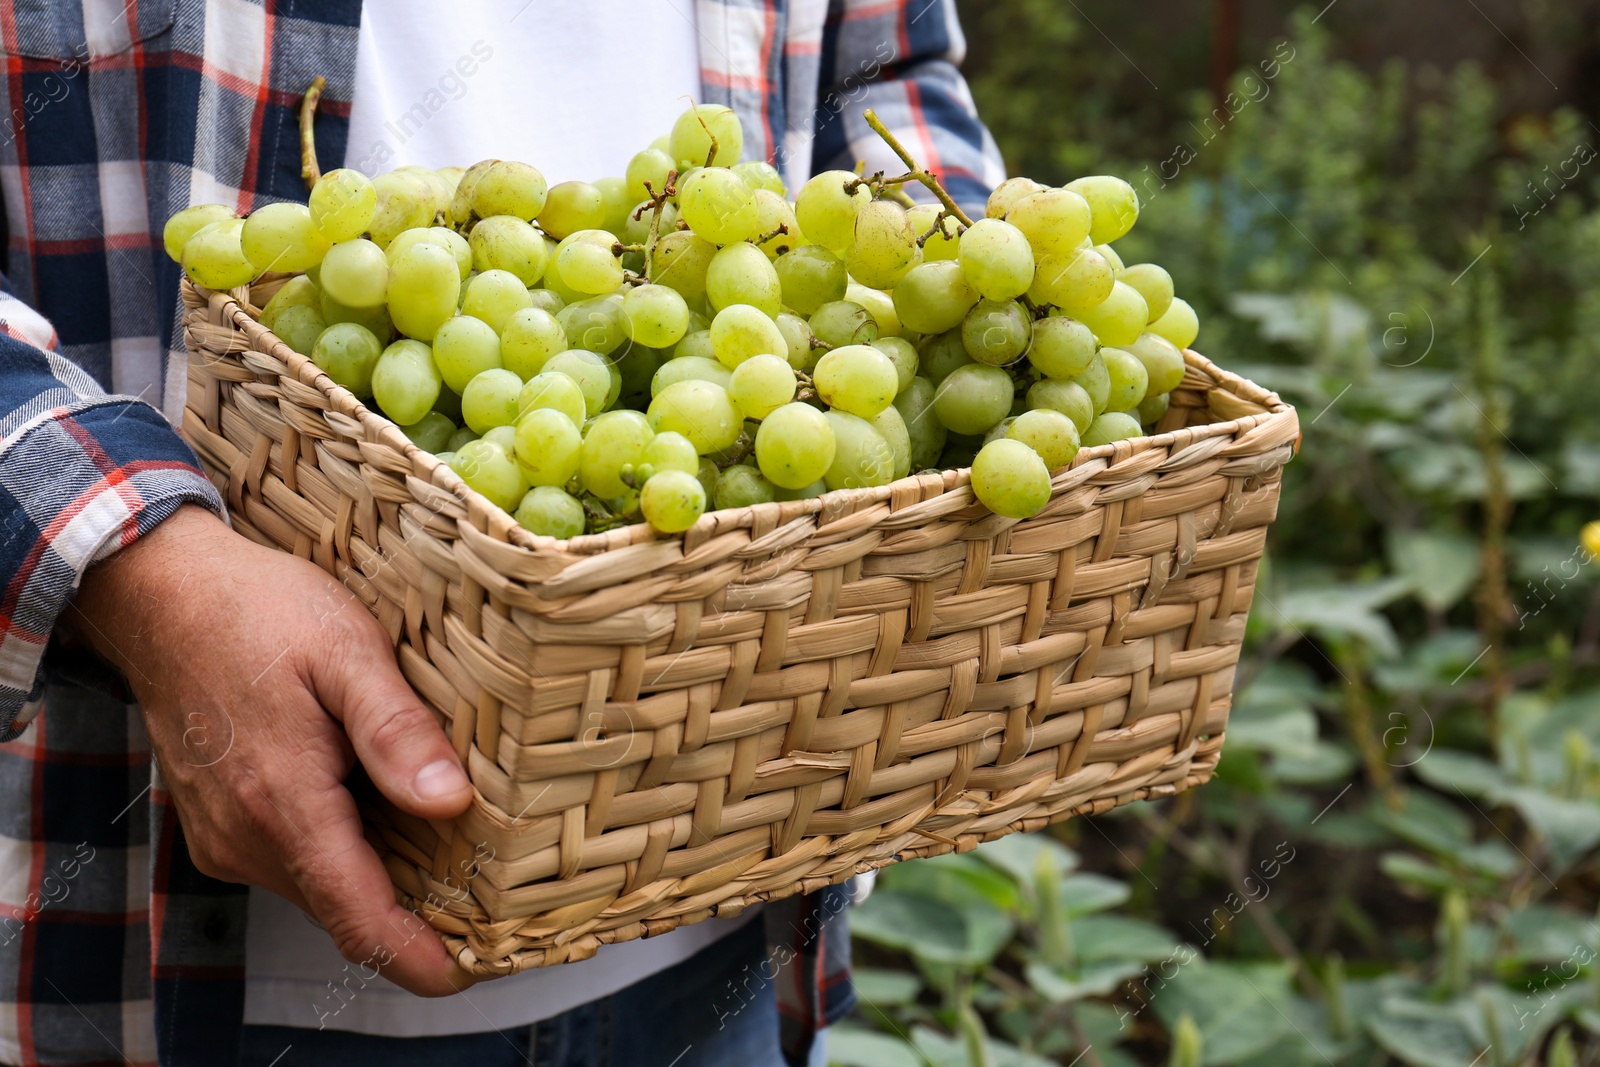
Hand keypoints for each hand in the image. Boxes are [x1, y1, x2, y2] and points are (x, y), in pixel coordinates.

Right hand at [71, 504, 476, 995]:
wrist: (165, 594)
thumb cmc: (261, 612)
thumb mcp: (346, 650)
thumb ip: (395, 729)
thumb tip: (449, 800)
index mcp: (285, 805)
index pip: (359, 918)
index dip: (418, 959)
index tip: (472, 973)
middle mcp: (247, 838)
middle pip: (345, 911)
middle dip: (414, 921)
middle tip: (488, 899)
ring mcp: (227, 835)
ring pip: (320, 887)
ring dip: (379, 882)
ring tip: (450, 851)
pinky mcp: (221, 821)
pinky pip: (294, 860)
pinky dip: (344, 855)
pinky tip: (385, 813)